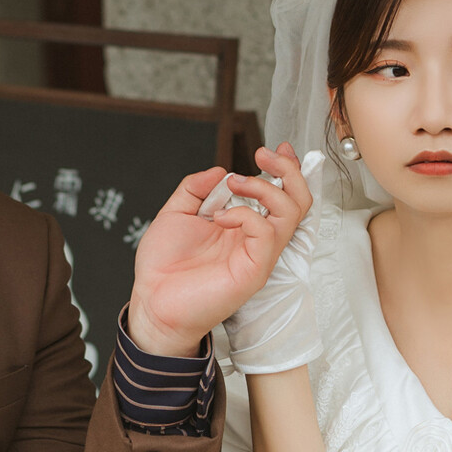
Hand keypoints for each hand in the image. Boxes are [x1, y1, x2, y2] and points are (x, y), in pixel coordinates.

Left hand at [127, 144, 314, 357]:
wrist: (152, 302)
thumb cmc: (164, 267)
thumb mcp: (175, 214)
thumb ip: (196, 188)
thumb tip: (219, 170)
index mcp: (242, 225)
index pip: (280, 195)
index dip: (286, 169)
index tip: (276, 149)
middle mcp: (255, 238)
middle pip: (299, 201)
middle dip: (288, 170)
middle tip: (262, 155)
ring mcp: (258, 255)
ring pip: (291, 213)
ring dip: (266, 188)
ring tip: (236, 183)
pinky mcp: (253, 271)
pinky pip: (266, 234)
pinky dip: (245, 215)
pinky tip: (220, 217)